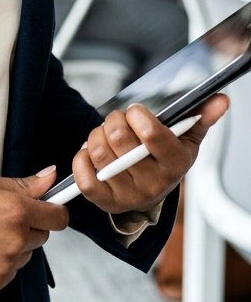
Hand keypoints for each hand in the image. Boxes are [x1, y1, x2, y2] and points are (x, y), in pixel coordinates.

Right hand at [0, 169, 68, 293]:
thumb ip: (22, 184)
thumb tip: (50, 176)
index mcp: (15, 210)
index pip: (58, 217)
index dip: (54, 209)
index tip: (46, 207)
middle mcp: (15, 241)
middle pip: (42, 236)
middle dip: (28, 225)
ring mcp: (4, 266)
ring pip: (25, 255)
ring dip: (14, 245)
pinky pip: (9, 272)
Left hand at [71, 95, 228, 214]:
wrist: (150, 189)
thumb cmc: (164, 158)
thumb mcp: (185, 138)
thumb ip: (200, 116)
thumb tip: (220, 100)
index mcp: (175, 164)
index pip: (151, 134)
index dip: (136, 114)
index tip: (134, 111)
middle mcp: (153, 183)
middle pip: (119, 138)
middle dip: (114, 120)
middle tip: (118, 121)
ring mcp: (129, 195)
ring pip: (98, 151)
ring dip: (96, 134)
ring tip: (106, 136)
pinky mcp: (106, 202)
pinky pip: (85, 178)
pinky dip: (81, 159)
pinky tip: (90, 153)